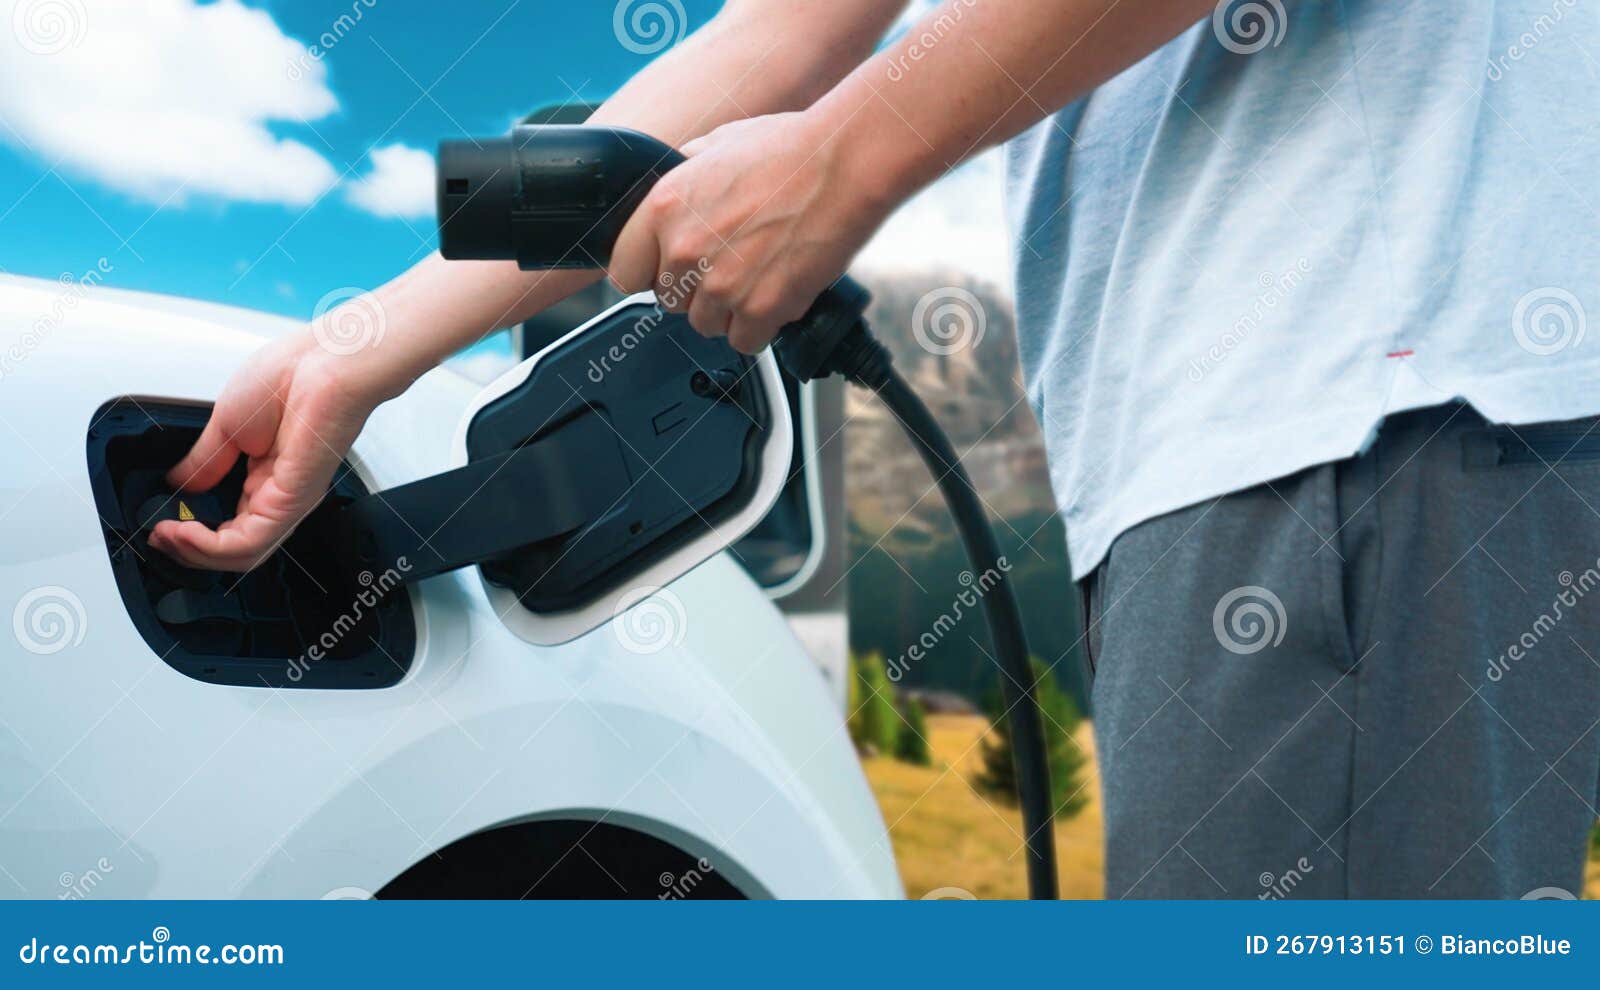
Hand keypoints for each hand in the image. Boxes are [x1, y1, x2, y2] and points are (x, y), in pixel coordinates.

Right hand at [148, 332, 383, 571]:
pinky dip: (210, 545)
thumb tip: (180, 483)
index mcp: (262, 474)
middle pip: (231, 546)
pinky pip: (250, 542)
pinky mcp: (292, 502)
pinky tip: (185, 530)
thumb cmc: (290, 377)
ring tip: (165, 536)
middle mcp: (276, 493)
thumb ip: (204, 461)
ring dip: (193, 552)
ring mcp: (286, 500)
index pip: (226, 523)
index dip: (189, 531)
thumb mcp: (227, 425)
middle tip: (157, 536)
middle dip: (186, 548)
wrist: (322, 362)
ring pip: (240, 554)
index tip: (159, 523)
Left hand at [608, 110, 893, 353]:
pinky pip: (743, 341)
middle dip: (694, 289)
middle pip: (668, 302)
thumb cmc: (790, 150)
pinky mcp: (759, 309)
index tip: (666, 270)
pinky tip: (774, 296)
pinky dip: (759, 327)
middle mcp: (685, 250)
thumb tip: (676, 187)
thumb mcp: (717, 144)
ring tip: (757, 276)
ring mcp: (721, 285)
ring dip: (728, 309)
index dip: (648, 271)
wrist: (843, 166)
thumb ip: (685, 174)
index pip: (624, 271)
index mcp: (664, 207)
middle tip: (729, 264)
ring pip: (705, 325)